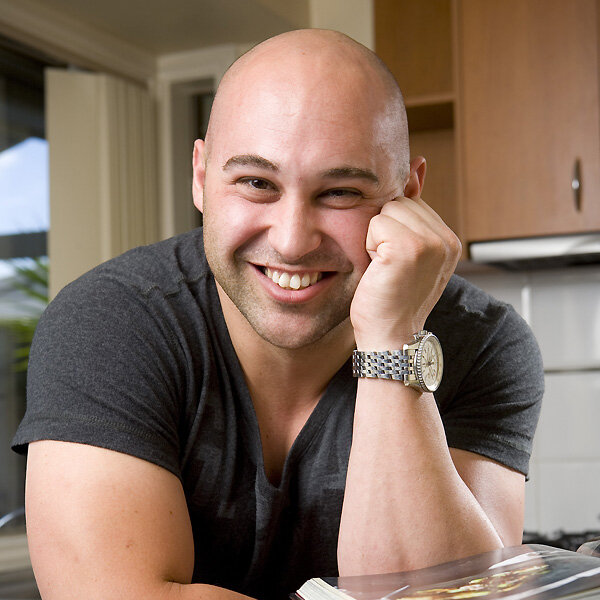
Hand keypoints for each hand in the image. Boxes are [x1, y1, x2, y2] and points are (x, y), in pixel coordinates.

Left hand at [350, 196, 460, 349]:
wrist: (389, 338)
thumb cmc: (391, 300)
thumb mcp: (406, 251)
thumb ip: (413, 209)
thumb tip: (417, 164)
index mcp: (448, 240)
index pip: (410, 204)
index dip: (391, 231)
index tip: (395, 264)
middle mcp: (446, 239)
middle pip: (399, 202)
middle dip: (384, 231)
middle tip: (388, 267)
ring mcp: (431, 243)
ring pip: (388, 209)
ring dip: (376, 237)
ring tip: (384, 268)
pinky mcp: (410, 248)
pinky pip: (376, 223)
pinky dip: (369, 245)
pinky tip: (379, 269)